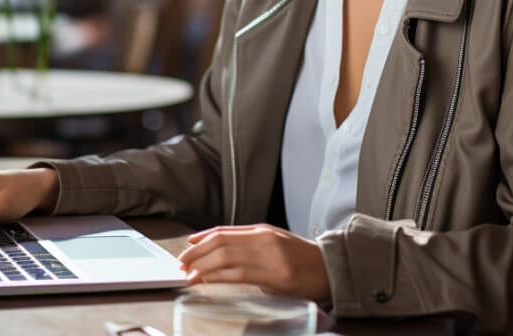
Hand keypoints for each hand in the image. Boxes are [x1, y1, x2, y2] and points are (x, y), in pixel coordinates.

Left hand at [176, 224, 331, 305]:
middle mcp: (264, 239)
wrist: (330, 268)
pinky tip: (208, 282)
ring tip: (189, 275)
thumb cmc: (300, 257)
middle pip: (221, 243)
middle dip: (197, 254)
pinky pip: (239, 275)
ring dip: (203, 267)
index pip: (224, 232)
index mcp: (262, 230)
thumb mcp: (274, 242)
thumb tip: (218, 247)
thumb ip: (249, 243)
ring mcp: (270, 257)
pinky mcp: (275, 276)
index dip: (202, 239)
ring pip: (226, 258)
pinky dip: (219, 278)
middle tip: (182, 264)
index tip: (187, 247)